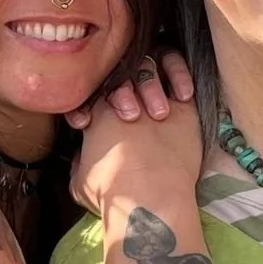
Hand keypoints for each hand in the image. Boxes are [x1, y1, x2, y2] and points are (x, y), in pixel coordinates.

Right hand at [70, 59, 203, 217]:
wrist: (150, 197)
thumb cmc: (112, 191)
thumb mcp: (79, 181)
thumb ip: (79, 163)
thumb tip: (81, 157)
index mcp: (96, 113)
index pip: (92, 93)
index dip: (91, 109)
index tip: (92, 129)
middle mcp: (123, 98)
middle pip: (120, 76)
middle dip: (122, 93)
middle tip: (131, 120)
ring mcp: (153, 97)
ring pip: (147, 66)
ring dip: (150, 84)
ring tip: (158, 113)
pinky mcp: (183, 106)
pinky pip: (178, 73)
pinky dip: (179, 76)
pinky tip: (182, 95)